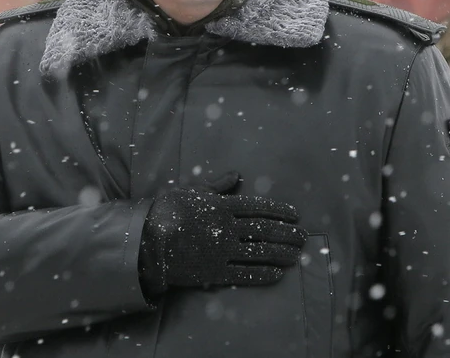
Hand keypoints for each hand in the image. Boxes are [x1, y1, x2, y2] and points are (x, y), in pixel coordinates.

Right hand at [138, 172, 306, 297]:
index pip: (258, 207)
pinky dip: (263, 274)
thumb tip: (236, 175)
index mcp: (221, 206)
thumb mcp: (190, 190)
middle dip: (287, 233)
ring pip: (259, 252)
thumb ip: (216, 185)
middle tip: (303, 237)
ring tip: (296, 255)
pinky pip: (245, 273)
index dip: (279, 211)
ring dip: (281, 253)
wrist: (146, 240)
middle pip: (265, 230)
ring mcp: (222, 251)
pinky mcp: (215, 271)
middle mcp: (227, 228)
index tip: (295, 215)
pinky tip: (277, 273)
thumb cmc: (166, 210)